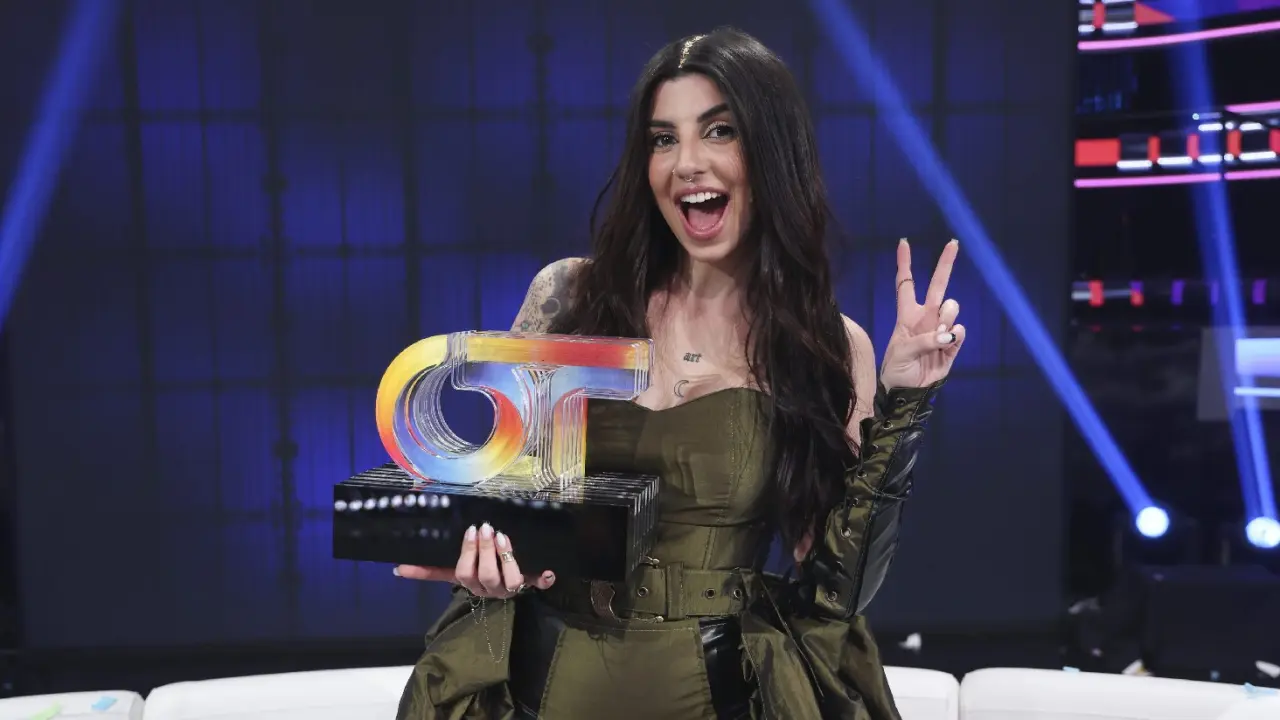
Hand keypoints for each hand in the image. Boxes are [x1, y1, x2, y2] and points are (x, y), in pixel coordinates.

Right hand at [393, 522, 555, 597]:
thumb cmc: (478, 572)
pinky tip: (550, 572)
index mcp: (471, 582)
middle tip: (483, 527)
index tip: (467, 532)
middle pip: (483, 576)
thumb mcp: (455, 569)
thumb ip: (429, 570)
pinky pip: (540, 585)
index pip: (460, 573)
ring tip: (502, 536)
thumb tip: (397, 569)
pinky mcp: (532, 585)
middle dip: (483, 551)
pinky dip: (544, 579)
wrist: (506, 589)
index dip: (463, 556)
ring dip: (506, 558)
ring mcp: (510, 588)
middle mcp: (490, 588)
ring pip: (508, 580)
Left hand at [879, 239, 964, 389]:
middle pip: (937, 286)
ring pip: (952, 307)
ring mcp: (940, 330)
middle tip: (952, 243)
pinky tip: (947, 343)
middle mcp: (925, 318)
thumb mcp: (902, 353)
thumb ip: (924, 340)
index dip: (904, 263)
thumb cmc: (896, 370)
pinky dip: (956, 335)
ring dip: (946, 318)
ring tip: (936, 337)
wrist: (907, 394)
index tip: (903, 242)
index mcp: (906, 316)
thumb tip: (947, 334)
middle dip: (945, 264)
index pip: (905, 284)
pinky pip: (960, 331)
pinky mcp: (952, 346)